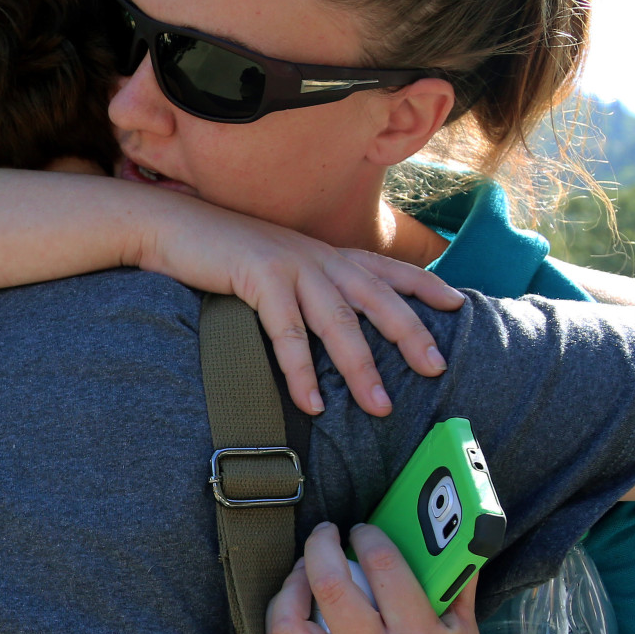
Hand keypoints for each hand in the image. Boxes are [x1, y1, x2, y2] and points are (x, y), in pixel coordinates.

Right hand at [139, 201, 463, 416]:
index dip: (425, 286)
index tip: (459, 306)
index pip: (388, 269)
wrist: (175, 226)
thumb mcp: (280, 265)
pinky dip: (301, 371)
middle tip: (437, 368)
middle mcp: (318, 257)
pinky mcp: (259, 279)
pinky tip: (312, 402)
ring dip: (362, 368)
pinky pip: (287, 333)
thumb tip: (333, 321)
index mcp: (327, 254)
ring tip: (380, 406)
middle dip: (410, 334)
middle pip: (377, 298)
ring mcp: (291, 267)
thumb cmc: (226, 252)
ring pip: (339, 323)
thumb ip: (310, 285)